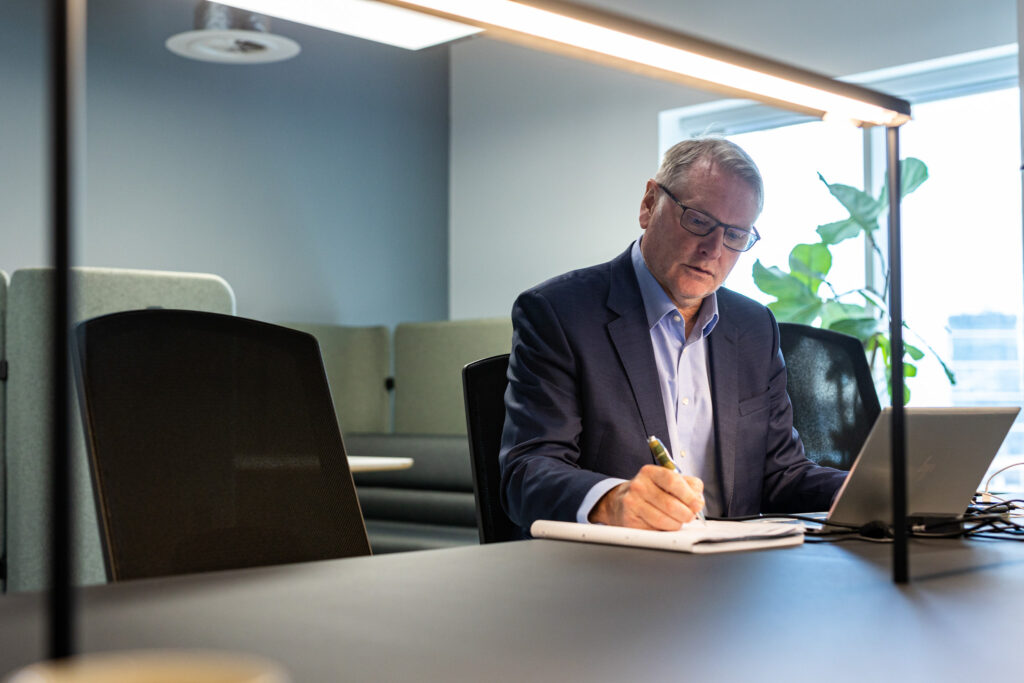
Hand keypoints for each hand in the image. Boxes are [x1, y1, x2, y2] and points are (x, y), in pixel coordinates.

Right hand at [588, 465, 703, 529]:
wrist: (621, 502)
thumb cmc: (652, 492)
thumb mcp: (668, 482)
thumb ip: (689, 487)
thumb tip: (698, 501)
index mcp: (650, 472)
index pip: (673, 481)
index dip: (689, 495)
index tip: (697, 504)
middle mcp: (638, 486)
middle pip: (670, 504)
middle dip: (686, 514)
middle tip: (689, 516)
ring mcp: (632, 503)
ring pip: (664, 520)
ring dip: (676, 524)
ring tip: (677, 521)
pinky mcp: (629, 520)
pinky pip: (655, 530)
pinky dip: (664, 530)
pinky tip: (663, 525)